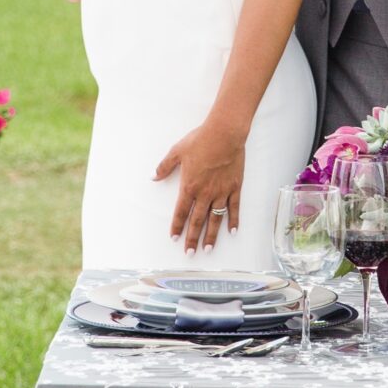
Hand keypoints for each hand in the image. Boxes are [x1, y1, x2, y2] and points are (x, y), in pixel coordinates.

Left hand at [153, 121, 246, 254]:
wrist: (224, 134)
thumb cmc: (200, 140)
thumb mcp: (177, 151)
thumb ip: (164, 166)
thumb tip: (153, 176)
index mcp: (189, 186)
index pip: (181, 212)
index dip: (177, 227)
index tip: (174, 239)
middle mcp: (205, 193)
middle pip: (197, 221)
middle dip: (192, 239)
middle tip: (190, 253)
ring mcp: (221, 192)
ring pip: (215, 219)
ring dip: (211, 236)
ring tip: (208, 249)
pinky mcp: (234, 187)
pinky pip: (234, 208)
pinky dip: (233, 220)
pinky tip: (232, 231)